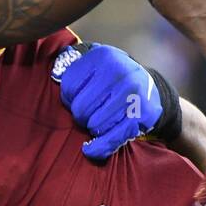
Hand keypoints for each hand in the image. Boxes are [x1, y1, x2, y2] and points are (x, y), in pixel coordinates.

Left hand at [56, 44, 179, 159]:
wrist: (149, 88)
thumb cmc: (111, 79)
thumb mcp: (95, 64)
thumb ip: (71, 66)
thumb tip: (55, 75)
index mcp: (103, 56)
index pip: (69, 86)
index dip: (69, 99)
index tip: (77, 99)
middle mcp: (119, 72)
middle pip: (81, 108)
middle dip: (80, 116)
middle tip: (88, 114)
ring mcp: (132, 94)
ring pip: (95, 125)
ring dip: (93, 128)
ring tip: (100, 120)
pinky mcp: (141, 115)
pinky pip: (112, 139)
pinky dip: (99, 148)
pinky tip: (90, 149)